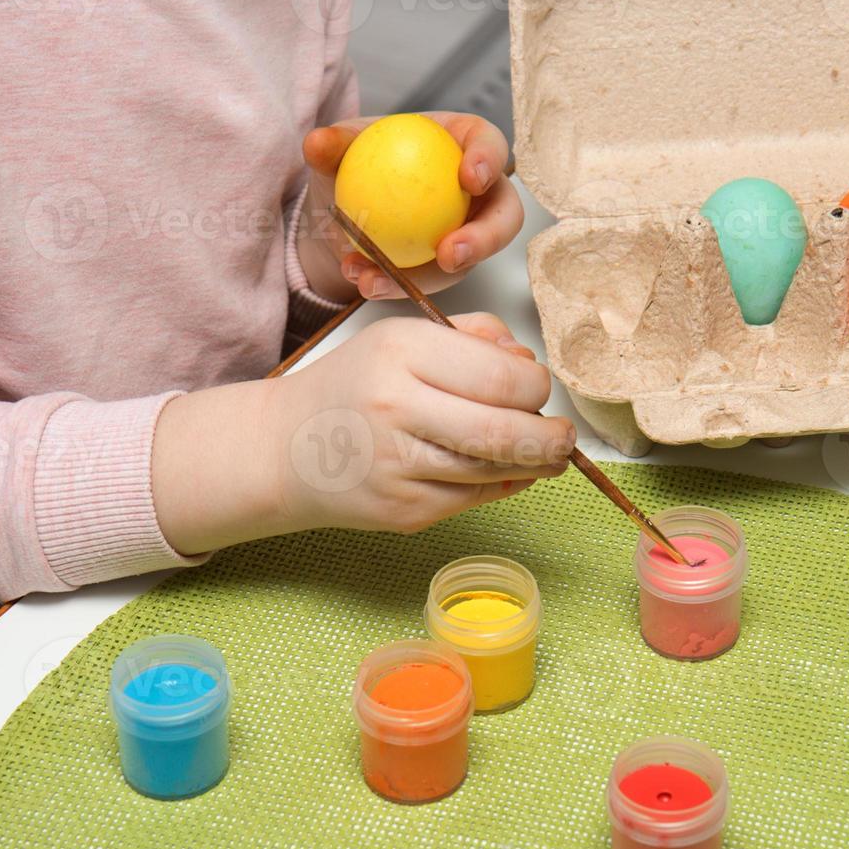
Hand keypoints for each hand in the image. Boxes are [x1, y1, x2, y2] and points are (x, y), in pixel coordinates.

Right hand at [153, 313, 571, 553]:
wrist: (284, 448)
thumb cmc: (354, 387)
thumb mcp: (404, 338)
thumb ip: (473, 339)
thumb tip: (529, 364)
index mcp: (401, 352)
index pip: (500, 376)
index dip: (537, 388)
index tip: (540, 389)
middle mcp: (396, 408)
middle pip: (504, 431)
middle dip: (551, 437)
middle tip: (563, 435)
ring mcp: (399, 466)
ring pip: (495, 470)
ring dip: (536, 464)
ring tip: (547, 454)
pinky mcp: (403, 511)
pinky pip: (475, 498)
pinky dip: (503, 485)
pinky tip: (509, 472)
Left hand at [296, 112, 524, 301]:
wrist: (344, 209)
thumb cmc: (357, 164)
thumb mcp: (341, 150)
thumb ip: (335, 144)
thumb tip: (319, 143)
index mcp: (461, 144)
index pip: (490, 143)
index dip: (490, 160)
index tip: (469, 179)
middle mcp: (476, 192)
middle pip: (504, 215)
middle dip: (486, 239)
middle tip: (450, 254)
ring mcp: (467, 232)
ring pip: (469, 260)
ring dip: (430, 277)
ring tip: (383, 278)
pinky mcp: (447, 267)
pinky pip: (430, 282)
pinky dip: (396, 285)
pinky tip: (365, 281)